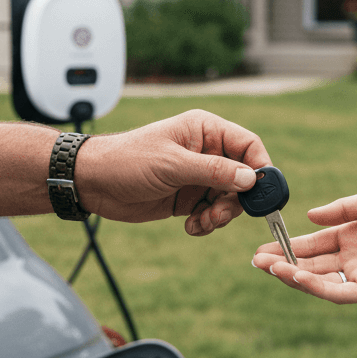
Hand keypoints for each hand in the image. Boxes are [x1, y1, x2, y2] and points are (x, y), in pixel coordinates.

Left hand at [75, 109, 270, 235]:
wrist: (94, 182)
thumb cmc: (128, 160)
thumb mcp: (172, 165)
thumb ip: (213, 171)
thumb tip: (251, 179)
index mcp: (205, 130)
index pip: (248, 145)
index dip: (260, 167)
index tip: (262, 193)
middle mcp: (206, 152)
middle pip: (243, 178)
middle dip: (237, 200)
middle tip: (220, 215)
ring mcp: (198, 176)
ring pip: (229, 200)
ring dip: (220, 216)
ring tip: (201, 223)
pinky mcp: (188, 198)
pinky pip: (212, 213)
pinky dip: (207, 223)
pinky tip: (191, 226)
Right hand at [252, 188, 356, 301]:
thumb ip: (341, 210)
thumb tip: (309, 218)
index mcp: (352, 235)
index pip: (313, 243)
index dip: (287, 246)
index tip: (262, 247)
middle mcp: (354, 257)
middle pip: (311, 263)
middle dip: (282, 263)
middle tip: (255, 262)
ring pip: (320, 280)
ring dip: (293, 275)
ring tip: (269, 268)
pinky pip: (339, 291)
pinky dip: (317, 286)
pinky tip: (298, 276)